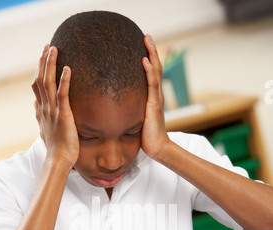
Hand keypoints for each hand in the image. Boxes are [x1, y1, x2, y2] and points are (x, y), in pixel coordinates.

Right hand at [32, 45, 78, 168]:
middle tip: (48, 46)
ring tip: (54, 49)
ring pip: (48, 83)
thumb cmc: (55, 146)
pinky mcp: (63, 115)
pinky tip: (68, 69)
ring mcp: (53, 111)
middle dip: (43, 61)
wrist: (59, 159)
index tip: (43, 56)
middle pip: (40, 79)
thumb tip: (34, 103)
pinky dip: (64, 81)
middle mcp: (45, 108)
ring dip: (51, 65)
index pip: (37, 85)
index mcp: (42, 110)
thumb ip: (39, 114)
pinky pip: (63, 95)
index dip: (39, 69)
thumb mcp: (44, 128)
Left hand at [141, 35, 169, 159]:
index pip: (151, 74)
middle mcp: (156, 95)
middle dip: (152, 51)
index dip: (148, 59)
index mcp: (152, 97)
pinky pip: (152, 85)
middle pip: (155, 68)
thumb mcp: (136, 120)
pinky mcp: (154, 106)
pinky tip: (144, 61)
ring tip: (147, 40)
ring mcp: (156, 99)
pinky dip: (148, 71)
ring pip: (155, 72)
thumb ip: (131, 111)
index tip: (143, 46)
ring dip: (152, 55)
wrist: (158, 148)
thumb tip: (116, 108)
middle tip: (147, 36)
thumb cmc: (147, 137)